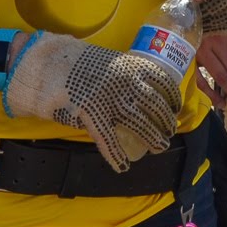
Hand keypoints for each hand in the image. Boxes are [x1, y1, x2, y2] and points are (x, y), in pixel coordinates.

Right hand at [3, 33, 182, 171]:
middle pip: (155, 107)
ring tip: (160, 147)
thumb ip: (125, 72)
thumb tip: (139, 86)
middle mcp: (127, 84)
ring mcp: (111, 101)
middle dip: (165, 121)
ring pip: (140, 124)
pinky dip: (117, 155)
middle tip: (169, 130)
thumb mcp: (108, 60)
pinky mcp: (94, 116)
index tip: (176, 106)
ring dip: (153, 138)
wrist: (50, 63)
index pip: (163, 83)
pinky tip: (124, 166)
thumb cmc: (78, 60)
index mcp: (132, 67)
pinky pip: (109, 141)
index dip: (172, 97)